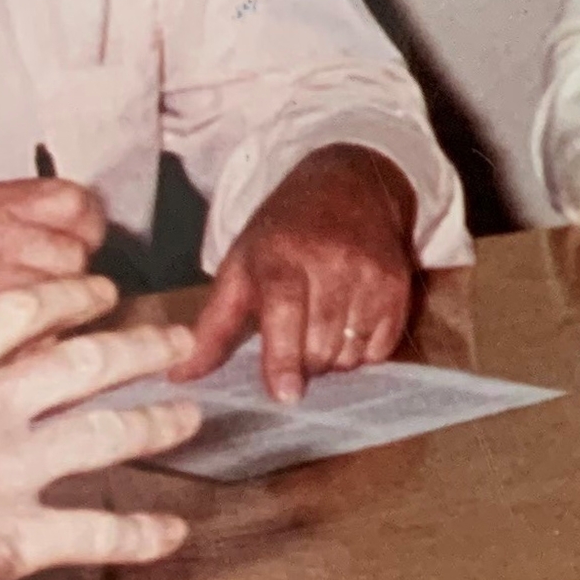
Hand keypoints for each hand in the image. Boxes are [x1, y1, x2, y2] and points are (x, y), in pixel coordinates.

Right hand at [0, 280, 198, 579]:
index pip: (12, 316)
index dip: (65, 299)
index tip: (98, 293)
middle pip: (83, 365)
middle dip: (139, 348)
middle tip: (175, 341)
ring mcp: (10, 471)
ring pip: (109, 436)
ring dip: (158, 426)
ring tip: (191, 419)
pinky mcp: (22, 536)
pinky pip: (100, 533)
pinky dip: (141, 535)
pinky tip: (172, 533)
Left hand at [181, 143, 424, 402]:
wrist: (350, 185)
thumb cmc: (285, 234)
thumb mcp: (241, 266)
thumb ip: (212, 326)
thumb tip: (180, 375)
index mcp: (282, 257)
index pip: (285, 311)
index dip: (284, 356)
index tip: (285, 394)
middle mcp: (332, 263)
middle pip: (321, 344)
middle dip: (304, 363)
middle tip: (294, 349)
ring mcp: (370, 274)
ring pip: (352, 351)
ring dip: (333, 360)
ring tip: (321, 334)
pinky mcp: (399, 285)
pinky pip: (381, 347)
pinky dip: (362, 352)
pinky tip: (349, 328)